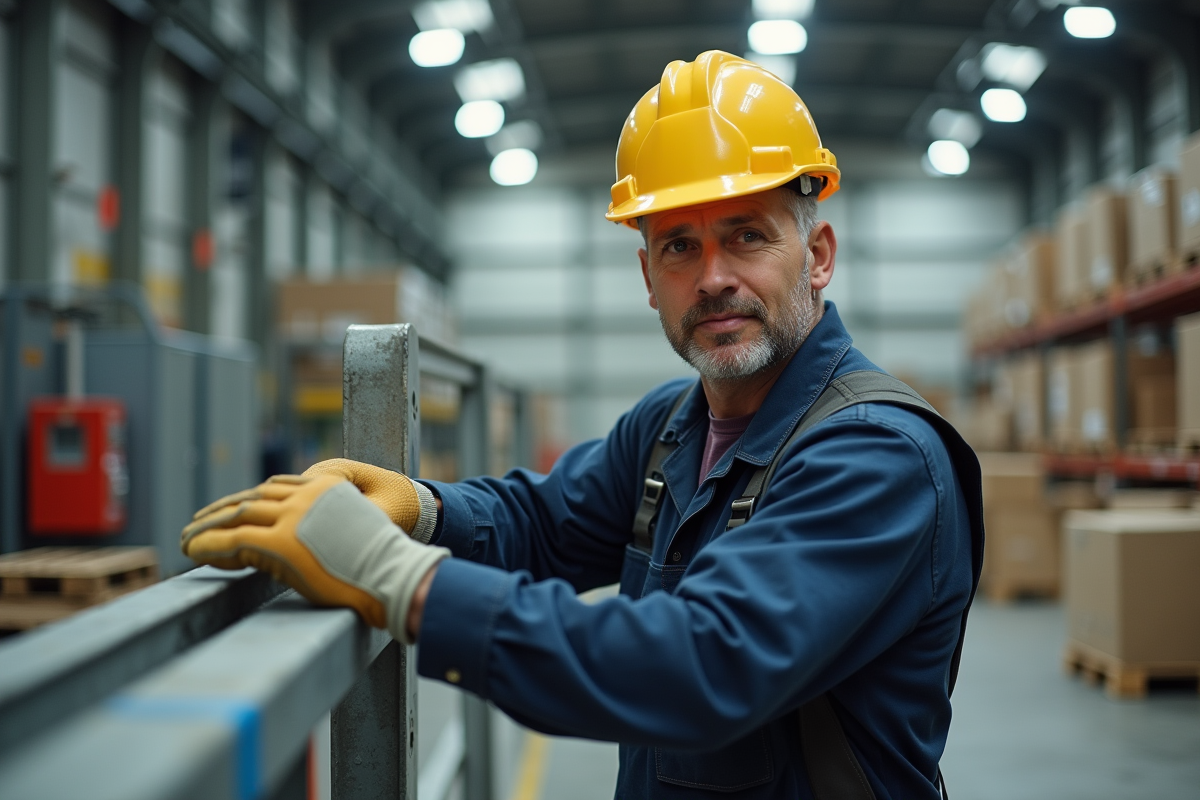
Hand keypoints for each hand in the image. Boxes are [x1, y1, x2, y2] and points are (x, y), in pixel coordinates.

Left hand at [182, 474, 448, 642]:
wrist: (395, 577)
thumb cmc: (382, 567)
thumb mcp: (353, 532)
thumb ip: (324, 527)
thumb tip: (299, 545)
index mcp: (326, 488)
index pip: (274, 488)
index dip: (246, 501)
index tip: (229, 513)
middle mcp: (307, 495)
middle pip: (251, 498)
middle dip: (220, 512)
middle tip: (197, 524)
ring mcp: (293, 516)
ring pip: (235, 516)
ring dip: (206, 529)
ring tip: (187, 541)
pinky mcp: (281, 542)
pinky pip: (232, 541)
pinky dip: (208, 547)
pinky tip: (194, 553)